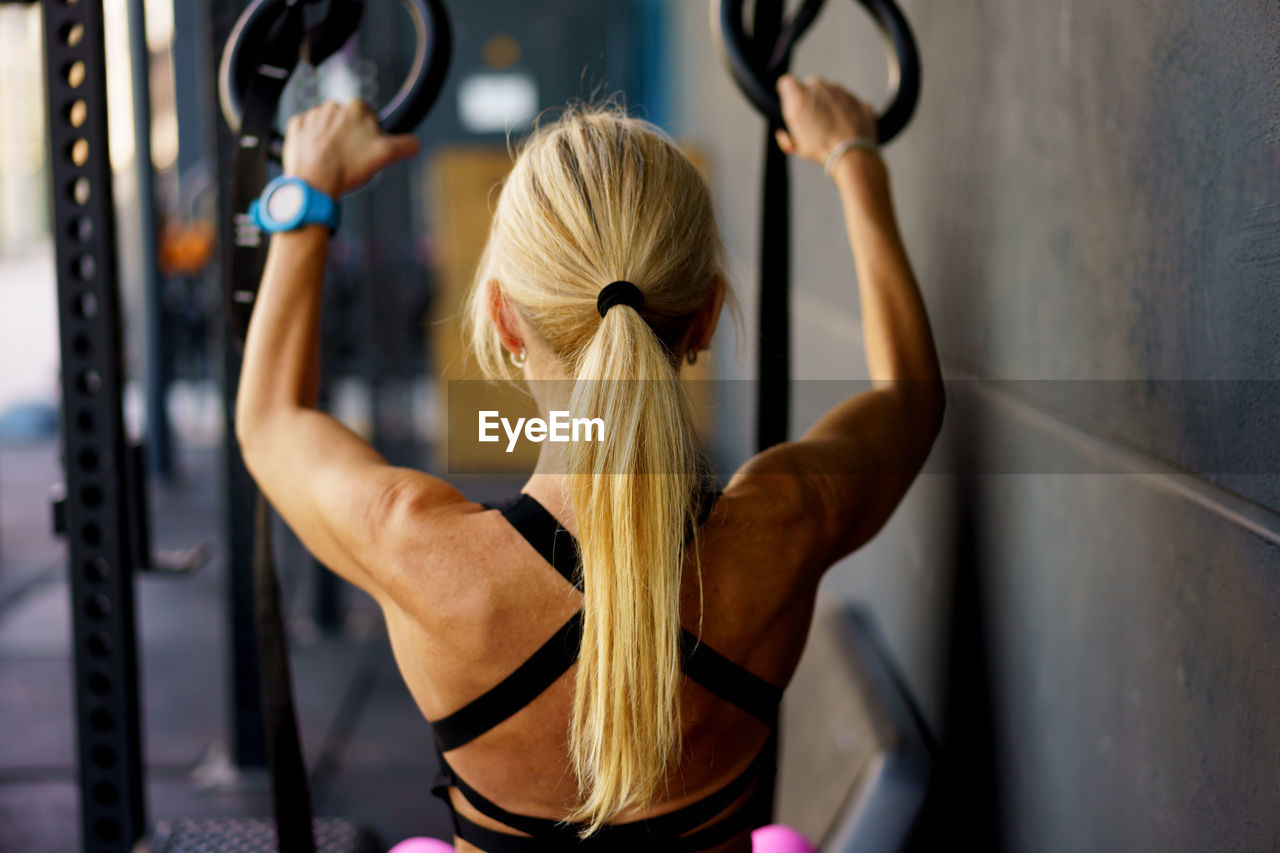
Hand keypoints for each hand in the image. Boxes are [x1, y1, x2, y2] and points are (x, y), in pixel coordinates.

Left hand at [281, 99, 420, 197]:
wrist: (314, 182)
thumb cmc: (347, 168)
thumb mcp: (386, 156)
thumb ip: (406, 145)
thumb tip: (415, 143)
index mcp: (356, 108)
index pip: (370, 116)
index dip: (371, 135)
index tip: (366, 149)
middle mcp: (333, 106)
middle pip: (347, 121)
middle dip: (349, 136)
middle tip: (351, 158)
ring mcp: (312, 116)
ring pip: (326, 125)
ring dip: (330, 138)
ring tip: (333, 160)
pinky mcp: (296, 126)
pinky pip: (306, 130)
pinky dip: (311, 141)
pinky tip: (317, 156)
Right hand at [773, 75, 877, 164]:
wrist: (851, 154)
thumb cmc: (821, 149)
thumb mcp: (796, 147)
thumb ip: (786, 137)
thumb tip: (783, 134)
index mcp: (800, 95)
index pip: (786, 83)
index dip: (787, 94)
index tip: (792, 104)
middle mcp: (820, 87)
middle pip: (811, 85)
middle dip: (811, 98)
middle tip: (813, 119)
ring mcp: (842, 91)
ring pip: (832, 92)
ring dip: (830, 104)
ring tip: (831, 126)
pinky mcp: (858, 100)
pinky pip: (850, 103)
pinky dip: (847, 112)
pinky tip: (845, 128)